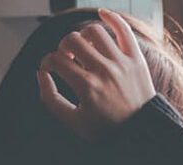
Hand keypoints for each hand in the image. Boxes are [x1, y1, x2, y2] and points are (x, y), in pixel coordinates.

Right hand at [37, 8, 156, 139]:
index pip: (56, 60)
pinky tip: (102, 13)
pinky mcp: (136, 58)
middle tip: (67, 60)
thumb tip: (41, 73)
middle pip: (72, 41)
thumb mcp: (73, 122)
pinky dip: (111, 17)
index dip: (47, 63)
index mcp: (86, 87)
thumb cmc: (106, 129)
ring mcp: (121, 62)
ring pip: (94, 31)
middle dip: (63, 48)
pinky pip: (123, 29)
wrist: (142, 132)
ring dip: (82, 36)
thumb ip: (50, 99)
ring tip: (83, 49)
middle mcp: (104, 71)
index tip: (50, 69)